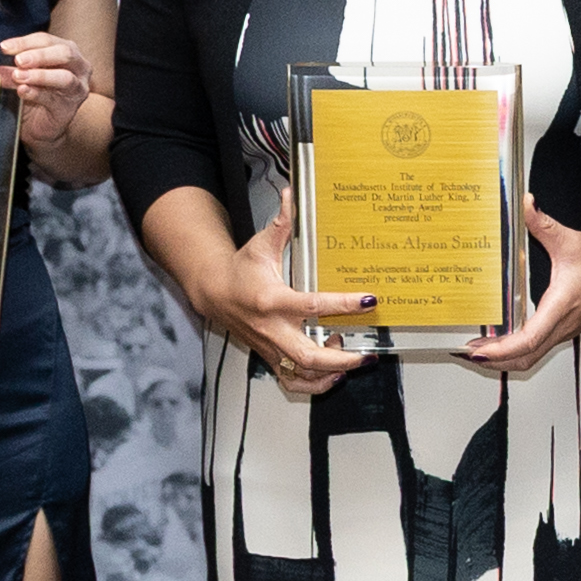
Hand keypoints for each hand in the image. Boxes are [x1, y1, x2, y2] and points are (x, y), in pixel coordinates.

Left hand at [0, 29, 96, 145]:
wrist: (40, 124)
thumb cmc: (35, 93)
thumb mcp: (22, 75)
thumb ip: (11, 69)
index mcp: (66, 51)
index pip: (46, 41)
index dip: (24, 42)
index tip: (4, 47)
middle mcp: (78, 67)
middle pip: (64, 53)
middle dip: (39, 55)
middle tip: (18, 60)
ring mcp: (77, 88)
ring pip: (64, 77)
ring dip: (39, 75)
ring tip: (18, 76)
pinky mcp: (69, 108)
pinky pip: (54, 99)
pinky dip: (36, 94)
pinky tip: (23, 91)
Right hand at [190, 200, 376, 399]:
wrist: (213, 293)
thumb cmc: (240, 271)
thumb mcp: (260, 246)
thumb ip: (282, 224)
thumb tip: (293, 195)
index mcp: (272, 300)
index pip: (312, 305)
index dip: (342, 304)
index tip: (368, 300)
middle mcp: (271, 329)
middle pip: (307, 354)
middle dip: (341, 359)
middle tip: (366, 354)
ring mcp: (270, 347)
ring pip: (300, 374)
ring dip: (329, 374)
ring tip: (351, 359)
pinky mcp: (269, 358)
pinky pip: (291, 382)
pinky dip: (313, 385)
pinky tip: (332, 374)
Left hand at [459, 203, 580, 376]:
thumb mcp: (569, 240)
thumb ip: (543, 224)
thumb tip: (526, 204)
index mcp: (561, 306)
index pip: (529, 338)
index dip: (502, 349)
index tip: (479, 349)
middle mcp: (562, 325)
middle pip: (525, 358)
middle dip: (494, 361)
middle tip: (467, 353)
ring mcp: (563, 332)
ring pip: (530, 358)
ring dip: (503, 360)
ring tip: (478, 351)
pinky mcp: (564, 331)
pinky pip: (537, 350)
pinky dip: (515, 353)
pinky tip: (500, 343)